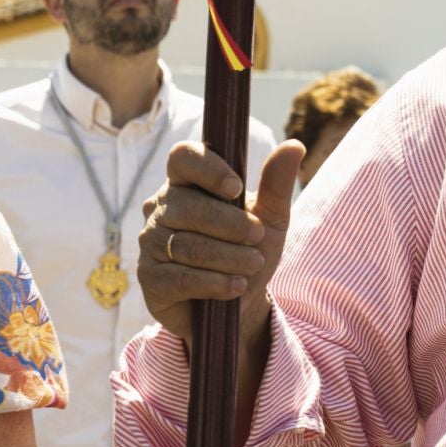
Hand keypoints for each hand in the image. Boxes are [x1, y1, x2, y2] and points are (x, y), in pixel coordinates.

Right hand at [139, 140, 305, 349]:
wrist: (239, 302)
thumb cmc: (250, 249)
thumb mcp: (270, 217)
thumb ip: (277, 183)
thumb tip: (295, 145)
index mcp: (187, 182)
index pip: (183, 157)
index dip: (208, 169)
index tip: (237, 189)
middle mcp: (162, 208)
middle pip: (189, 206)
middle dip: (231, 224)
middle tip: (258, 236)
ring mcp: (151, 242)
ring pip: (188, 245)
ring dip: (229, 257)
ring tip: (254, 264)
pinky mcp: (150, 278)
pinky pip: (181, 277)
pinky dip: (215, 282)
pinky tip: (236, 287)